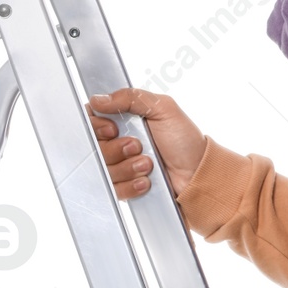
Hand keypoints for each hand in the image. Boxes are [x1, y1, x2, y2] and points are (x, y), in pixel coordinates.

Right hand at [84, 88, 205, 199]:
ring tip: (148, 164)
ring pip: (102, 170)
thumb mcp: (163, 109)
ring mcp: (119, 165)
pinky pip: (112, 190)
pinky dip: (129, 185)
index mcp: (122, 120)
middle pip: (93, 147)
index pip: (90, 120)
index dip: (96, 127)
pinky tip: (145, 180)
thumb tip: (98, 99)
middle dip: (115, 149)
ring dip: (126, 167)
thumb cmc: (184, 139)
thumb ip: (131, 98)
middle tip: (137, 146)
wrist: (197, 172)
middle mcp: (116, 142)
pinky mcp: (124, 186)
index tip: (113, 130)